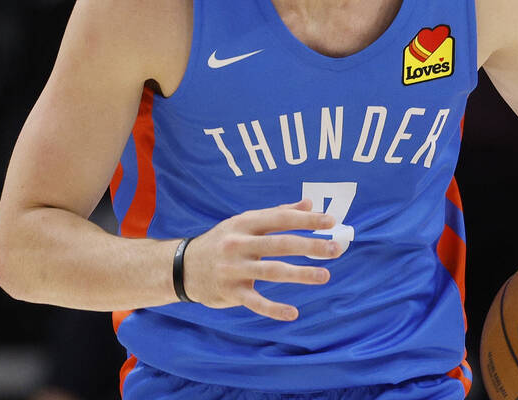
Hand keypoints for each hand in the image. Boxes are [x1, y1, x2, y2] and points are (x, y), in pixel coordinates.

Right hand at [182, 198, 338, 320]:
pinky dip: (274, 309)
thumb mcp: (243, 222)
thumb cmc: (221, 241)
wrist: (182, 267)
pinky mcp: (231, 292)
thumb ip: (277, 213)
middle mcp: (239, 244)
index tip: (331, 221)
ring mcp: (234, 269)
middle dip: (310, 246)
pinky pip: (256, 302)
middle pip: (280, 244)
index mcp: (244, 223)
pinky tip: (293, 313)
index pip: (280, 219)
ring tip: (324, 275)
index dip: (306, 220)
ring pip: (272, 272)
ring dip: (300, 274)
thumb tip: (309, 204)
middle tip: (335, 248)